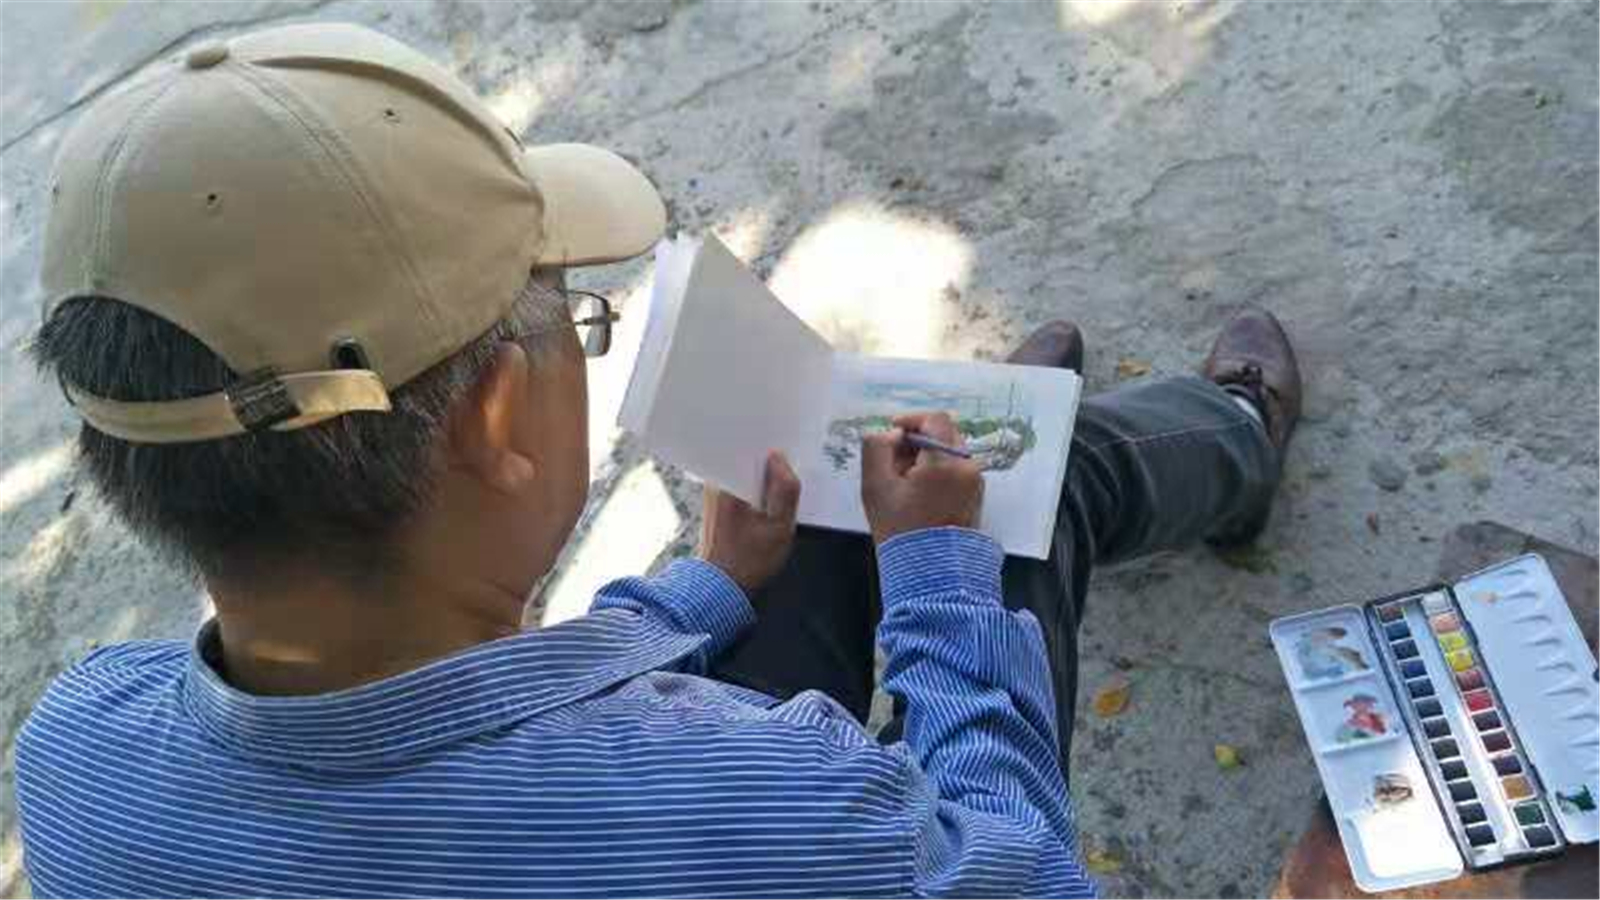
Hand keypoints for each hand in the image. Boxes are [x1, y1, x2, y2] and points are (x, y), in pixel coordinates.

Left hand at [698, 451, 801, 592]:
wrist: (720, 589)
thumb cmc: (750, 561)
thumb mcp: (779, 527)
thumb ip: (784, 491)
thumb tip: (779, 457)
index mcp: (725, 484)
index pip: (746, 449)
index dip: (769, 446)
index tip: (788, 448)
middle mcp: (714, 485)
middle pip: (746, 460)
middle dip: (768, 464)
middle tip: (790, 471)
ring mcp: (713, 496)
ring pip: (744, 475)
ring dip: (762, 479)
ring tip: (782, 485)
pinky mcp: (716, 507)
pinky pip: (739, 488)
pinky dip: (754, 492)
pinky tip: (769, 502)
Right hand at [860, 412, 983, 544]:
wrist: (929, 573)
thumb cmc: (899, 530)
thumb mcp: (874, 486)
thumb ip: (876, 448)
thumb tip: (892, 434)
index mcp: (945, 462)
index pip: (935, 419)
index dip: (911, 420)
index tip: (892, 432)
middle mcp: (968, 468)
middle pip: (944, 434)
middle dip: (918, 439)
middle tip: (894, 460)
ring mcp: (976, 483)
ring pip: (950, 451)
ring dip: (927, 455)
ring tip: (903, 480)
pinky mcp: (976, 496)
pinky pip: (957, 470)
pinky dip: (939, 470)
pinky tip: (918, 491)